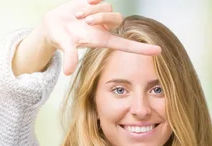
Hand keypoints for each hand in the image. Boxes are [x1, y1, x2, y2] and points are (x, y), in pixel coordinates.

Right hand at [39, 0, 160, 74]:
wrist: (53, 25)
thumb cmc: (61, 38)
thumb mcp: (65, 46)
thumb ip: (69, 57)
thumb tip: (68, 72)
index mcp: (103, 40)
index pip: (127, 45)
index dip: (142, 49)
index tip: (159, 51)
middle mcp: (106, 28)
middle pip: (117, 18)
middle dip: (101, 17)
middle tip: (85, 21)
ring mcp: (102, 15)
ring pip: (108, 6)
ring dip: (92, 10)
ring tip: (78, 16)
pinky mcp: (96, 3)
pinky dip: (92, 0)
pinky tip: (83, 4)